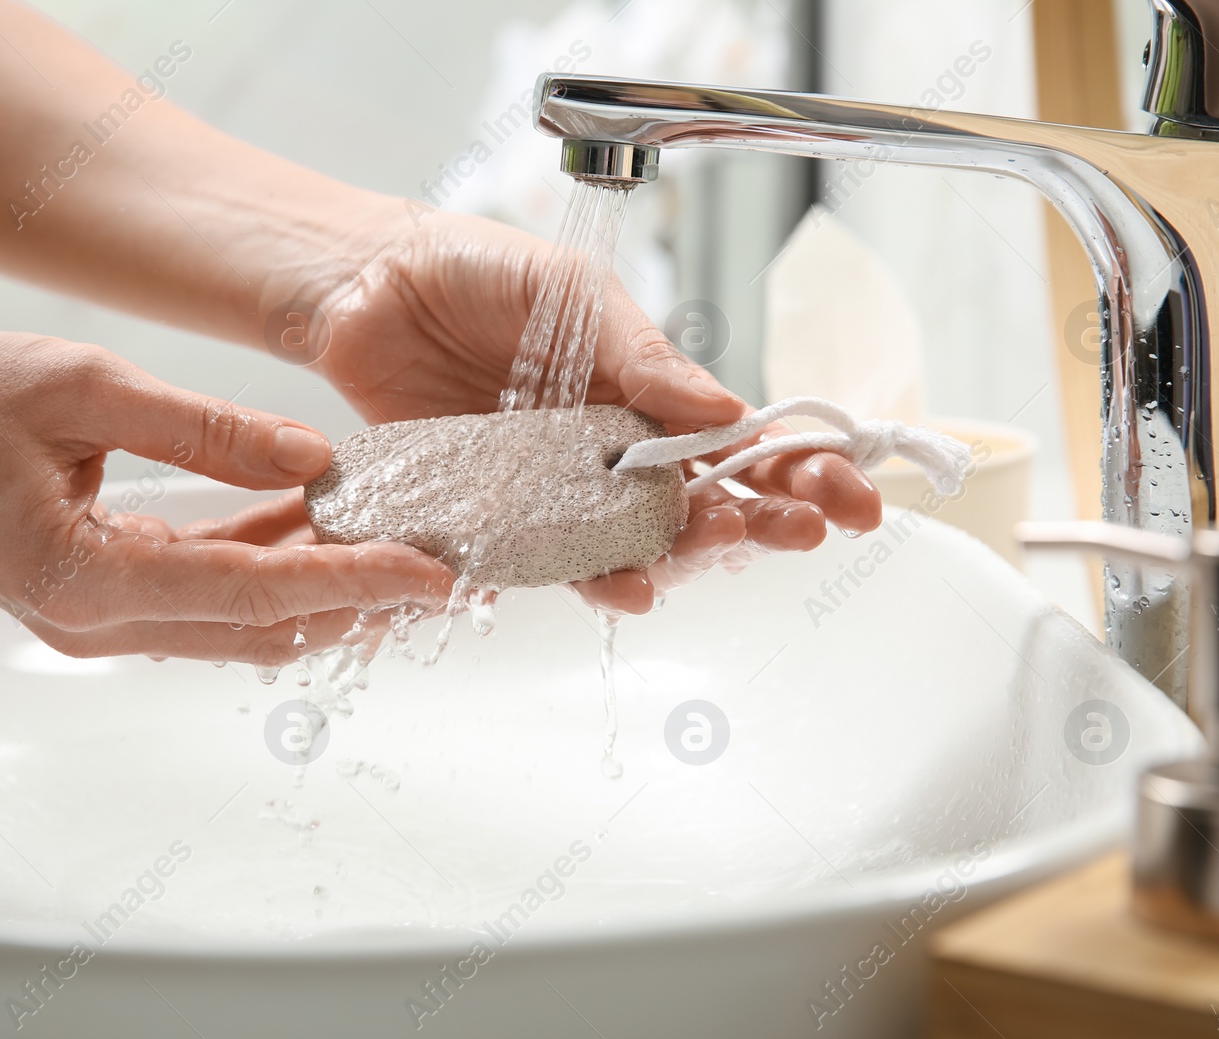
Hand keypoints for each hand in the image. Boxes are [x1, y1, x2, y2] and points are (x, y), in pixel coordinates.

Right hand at [0, 332, 452, 662]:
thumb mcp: (85, 388)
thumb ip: (209, 430)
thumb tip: (317, 459)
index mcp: (88, 579)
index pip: (259, 593)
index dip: (357, 583)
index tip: (433, 573)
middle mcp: (98, 623)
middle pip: (265, 627)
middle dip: (361, 598)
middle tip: (443, 562)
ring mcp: (99, 621)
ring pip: (244, 620)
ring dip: (321, 585)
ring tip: (401, 540)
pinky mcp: (103, 599)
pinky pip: (208, 595)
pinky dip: (269, 564)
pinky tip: (319, 519)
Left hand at [301, 206, 881, 612]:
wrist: (365, 286)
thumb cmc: (474, 273)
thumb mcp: (572, 293)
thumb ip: (642, 355)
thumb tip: (727, 411)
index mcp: (644, 393)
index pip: (738, 442)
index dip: (798, 470)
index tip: (853, 495)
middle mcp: (608, 452)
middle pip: (702, 503)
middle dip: (764, 520)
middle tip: (806, 530)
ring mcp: (555, 490)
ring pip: (636, 542)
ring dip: (684, 554)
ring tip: (716, 549)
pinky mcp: (495, 515)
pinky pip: (549, 559)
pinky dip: (589, 577)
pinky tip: (625, 586)